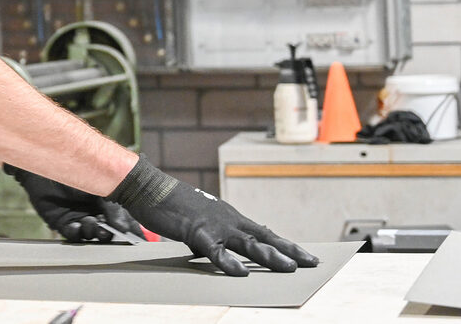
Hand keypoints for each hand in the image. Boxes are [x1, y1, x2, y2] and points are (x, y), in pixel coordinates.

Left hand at [5, 165, 145, 242]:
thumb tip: (124, 228)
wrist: (48, 159)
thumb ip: (113, 207)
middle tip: (106, 228)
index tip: (136, 240)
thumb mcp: (101, 184)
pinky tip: (76, 225)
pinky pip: (72, 234)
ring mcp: (79, 216)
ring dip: (92, 232)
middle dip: (109, 233)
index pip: (123, 221)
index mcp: (108, 201)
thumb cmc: (75, 164)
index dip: (130, 231)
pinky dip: (76, 233)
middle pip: (107, 232)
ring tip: (90, 222)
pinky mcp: (62, 221)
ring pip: (90, 235)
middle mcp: (95, 211)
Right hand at [108, 156, 318, 275]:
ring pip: (248, 243)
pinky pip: (216, 251)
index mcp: (229, 217)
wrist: (148, 188)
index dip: (285, 245)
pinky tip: (240, 272)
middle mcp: (228, 219)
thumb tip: (217, 251)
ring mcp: (214, 225)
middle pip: (265, 237)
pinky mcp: (197, 232)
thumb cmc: (171, 204)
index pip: (264, 232)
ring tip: (289, 268)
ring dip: (270, 256)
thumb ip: (213, 235)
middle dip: (289, 250)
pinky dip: (229, 262)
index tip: (304, 255)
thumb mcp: (199, 220)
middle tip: (311, 262)